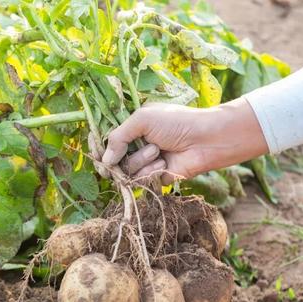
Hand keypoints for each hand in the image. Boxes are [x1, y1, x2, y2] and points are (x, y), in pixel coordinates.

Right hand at [100, 98, 268, 184]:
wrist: (205, 139)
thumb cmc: (177, 122)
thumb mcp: (142, 119)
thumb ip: (118, 137)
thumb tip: (105, 161)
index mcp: (133, 128)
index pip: (108, 141)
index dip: (100, 148)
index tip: (97, 153)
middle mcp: (137, 146)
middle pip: (113, 160)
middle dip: (120, 158)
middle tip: (122, 159)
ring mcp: (146, 162)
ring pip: (127, 171)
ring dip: (140, 161)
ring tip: (158, 151)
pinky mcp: (155, 177)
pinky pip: (141, 181)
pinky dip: (151, 172)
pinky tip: (164, 163)